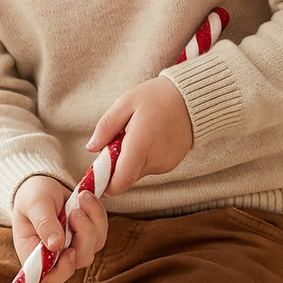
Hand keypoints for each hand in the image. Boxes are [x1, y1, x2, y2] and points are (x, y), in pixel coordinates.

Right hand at [11, 175, 107, 282]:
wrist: (43, 184)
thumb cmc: (32, 195)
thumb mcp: (34, 204)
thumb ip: (43, 223)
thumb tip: (55, 245)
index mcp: (33, 253)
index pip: (49, 278)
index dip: (63, 271)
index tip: (69, 250)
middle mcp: (55, 256)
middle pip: (79, 260)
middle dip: (84, 235)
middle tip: (74, 211)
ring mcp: (73, 247)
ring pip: (94, 246)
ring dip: (92, 220)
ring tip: (80, 197)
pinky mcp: (87, 237)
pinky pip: (102, 232)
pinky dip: (98, 214)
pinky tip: (86, 199)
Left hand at [86, 75, 193, 194]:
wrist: (191, 98)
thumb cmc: (157, 97)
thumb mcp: (126, 102)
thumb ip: (106, 127)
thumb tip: (91, 149)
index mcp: (141, 143)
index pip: (121, 179)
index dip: (106, 185)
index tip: (95, 181)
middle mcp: (155, 159)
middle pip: (126, 176)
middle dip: (115, 167)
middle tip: (115, 143)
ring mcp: (165, 164)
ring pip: (136, 172)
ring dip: (129, 161)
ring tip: (134, 136)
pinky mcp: (171, 164)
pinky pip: (149, 167)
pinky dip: (142, 158)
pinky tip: (147, 139)